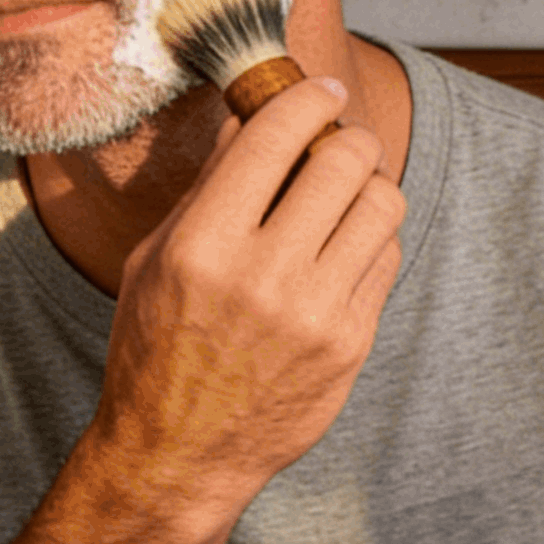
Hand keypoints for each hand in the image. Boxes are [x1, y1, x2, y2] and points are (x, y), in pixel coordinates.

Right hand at [85, 75, 405, 528]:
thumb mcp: (158, 256)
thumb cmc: (156, 345)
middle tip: (338, 140)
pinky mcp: (352, 343)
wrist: (179, 452)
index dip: (308, 98)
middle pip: (347, 161)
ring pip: (384, 204)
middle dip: (348, 136)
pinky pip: (387, 258)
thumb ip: (211, 184)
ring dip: (370, 184)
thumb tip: (253, 110)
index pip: (276, 135)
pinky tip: (343, 246)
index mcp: (202, 245)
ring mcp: (316, 312)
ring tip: (345, 193)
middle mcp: (264, 275)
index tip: (318, 90)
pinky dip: (371, 238)